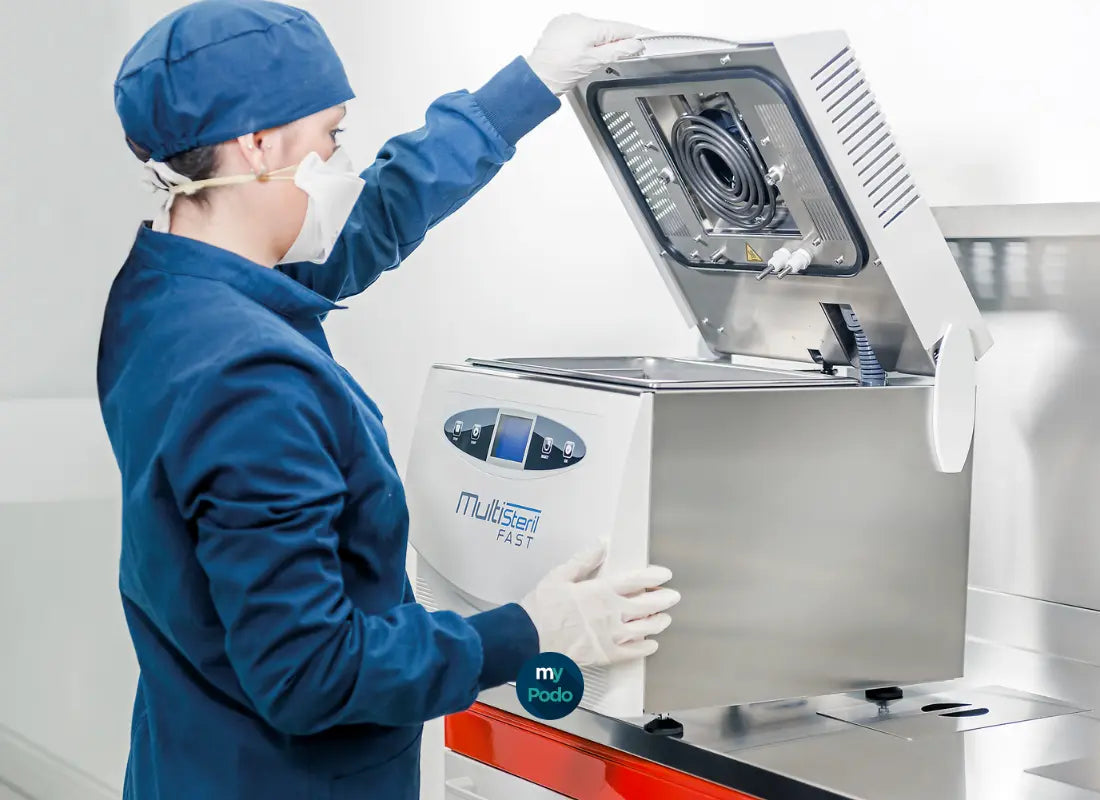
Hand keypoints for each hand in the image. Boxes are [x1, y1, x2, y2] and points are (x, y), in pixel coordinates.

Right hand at [520, 542, 679, 666]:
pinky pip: (632, 653)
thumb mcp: (559, 576)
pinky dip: (645, 648)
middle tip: (672, 596)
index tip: (664, 575)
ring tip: (664, 619)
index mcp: (600, 592)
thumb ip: (584, 560)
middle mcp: (610, 614)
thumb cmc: (540, 609)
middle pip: (647, 606)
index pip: (636, 581)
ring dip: (658, 623)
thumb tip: (601, 544)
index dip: (654, 577)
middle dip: (664, 600)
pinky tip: (651, 644)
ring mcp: (609, 636)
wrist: (527, 640)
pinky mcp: (604, 655)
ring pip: (644, 629)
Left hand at [526, 13, 651, 95]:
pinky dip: (586, 41)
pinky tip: (581, 54)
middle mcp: (577, 19)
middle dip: (615, 42)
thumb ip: (617, 51)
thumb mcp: (593, 63)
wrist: (536, 77)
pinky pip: (580, 31)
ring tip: (591, 61)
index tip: (649, 36)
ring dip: (599, 43)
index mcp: (589, 26)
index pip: (620, 28)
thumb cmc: (559, 71)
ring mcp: (567, 22)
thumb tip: (635, 44)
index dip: (637, 33)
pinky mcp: (559, 28)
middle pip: (607, 29)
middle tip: (621, 57)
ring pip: (593, 31)